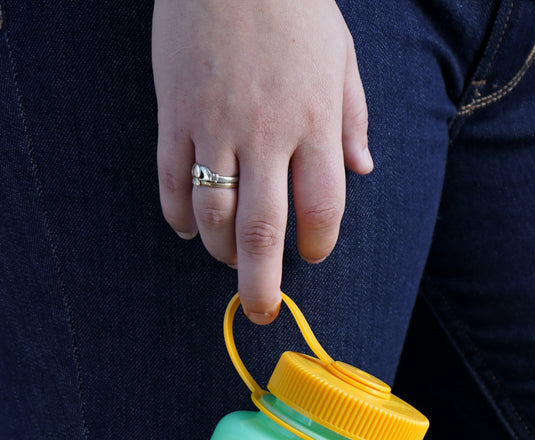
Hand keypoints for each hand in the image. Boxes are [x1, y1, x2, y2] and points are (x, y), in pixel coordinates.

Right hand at [153, 0, 372, 323]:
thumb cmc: (294, 4)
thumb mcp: (341, 55)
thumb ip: (352, 118)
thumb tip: (364, 172)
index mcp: (315, 121)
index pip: (321, 208)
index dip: (318, 244)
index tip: (313, 254)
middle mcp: (266, 132)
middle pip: (263, 230)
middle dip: (261, 283)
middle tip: (261, 313)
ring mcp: (214, 124)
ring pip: (213, 214)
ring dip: (220, 250)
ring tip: (228, 259)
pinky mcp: (174, 112)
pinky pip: (171, 179)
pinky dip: (178, 215)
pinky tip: (189, 228)